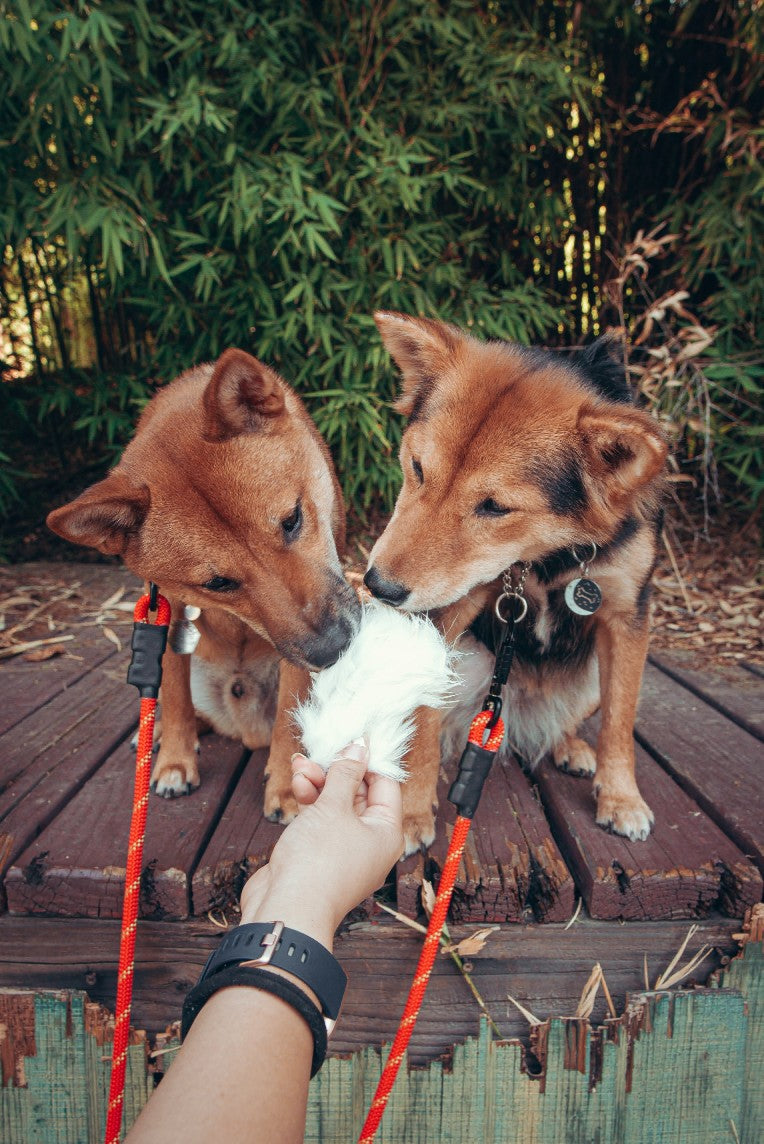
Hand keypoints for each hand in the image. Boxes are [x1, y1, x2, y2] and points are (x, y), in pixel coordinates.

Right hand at [240, 741, 402, 948]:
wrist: (287, 909)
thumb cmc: (318, 862)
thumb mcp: (334, 807)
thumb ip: (345, 774)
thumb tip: (359, 747)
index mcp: (386, 832)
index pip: (385, 784)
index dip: (368, 761)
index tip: (349, 739)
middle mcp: (369, 842)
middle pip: (359, 794)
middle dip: (337, 771)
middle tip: (319, 753)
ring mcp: (344, 850)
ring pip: (336, 805)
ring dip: (319, 783)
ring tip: (301, 766)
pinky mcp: (319, 855)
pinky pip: (320, 821)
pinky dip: (310, 802)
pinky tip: (297, 785)